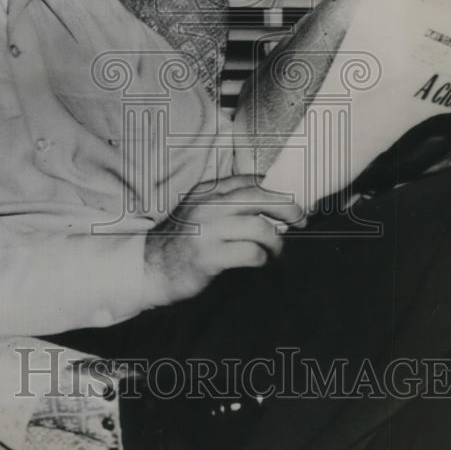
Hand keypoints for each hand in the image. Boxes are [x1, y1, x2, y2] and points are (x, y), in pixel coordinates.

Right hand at [143, 174, 303, 307]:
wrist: (148, 268)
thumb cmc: (179, 242)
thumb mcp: (197, 212)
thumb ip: (224, 203)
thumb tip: (265, 203)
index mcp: (206, 192)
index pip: (248, 181)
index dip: (275, 189)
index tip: (290, 201)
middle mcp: (208, 206)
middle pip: (260, 198)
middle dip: (288, 208)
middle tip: (302, 220)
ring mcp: (207, 231)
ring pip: (260, 228)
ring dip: (276, 241)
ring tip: (277, 251)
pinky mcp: (209, 257)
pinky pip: (250, 253)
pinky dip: (262, 259)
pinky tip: (259, 262)